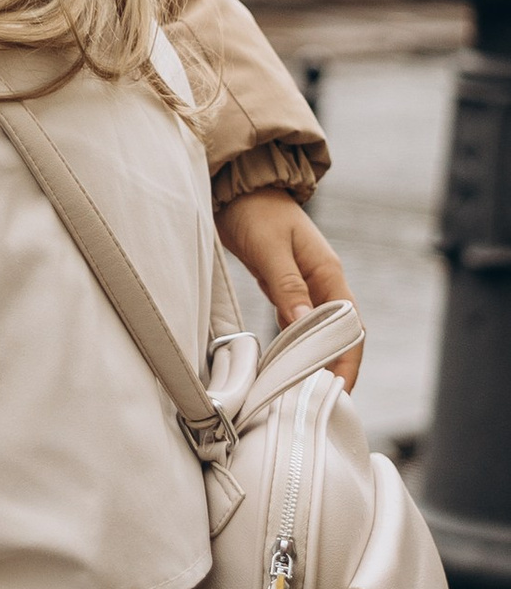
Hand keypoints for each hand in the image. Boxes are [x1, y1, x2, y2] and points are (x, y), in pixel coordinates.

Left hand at [215, 191, 362, 392]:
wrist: (237, 187)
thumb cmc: (255, 211)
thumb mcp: (270, 249)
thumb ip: (287, 286)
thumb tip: (304, 324)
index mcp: (328, 272)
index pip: (350, 326)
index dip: (348, 361)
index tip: (339, 391)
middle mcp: (323, 280)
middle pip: (340, 333)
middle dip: (336, 366)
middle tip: (321, 401)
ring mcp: (306, 284)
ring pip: (319, 330)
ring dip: (315, 357)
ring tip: (305, 389)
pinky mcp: (287, 286)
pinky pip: (298, 322)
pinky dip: (296, 343)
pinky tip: (287, 361)